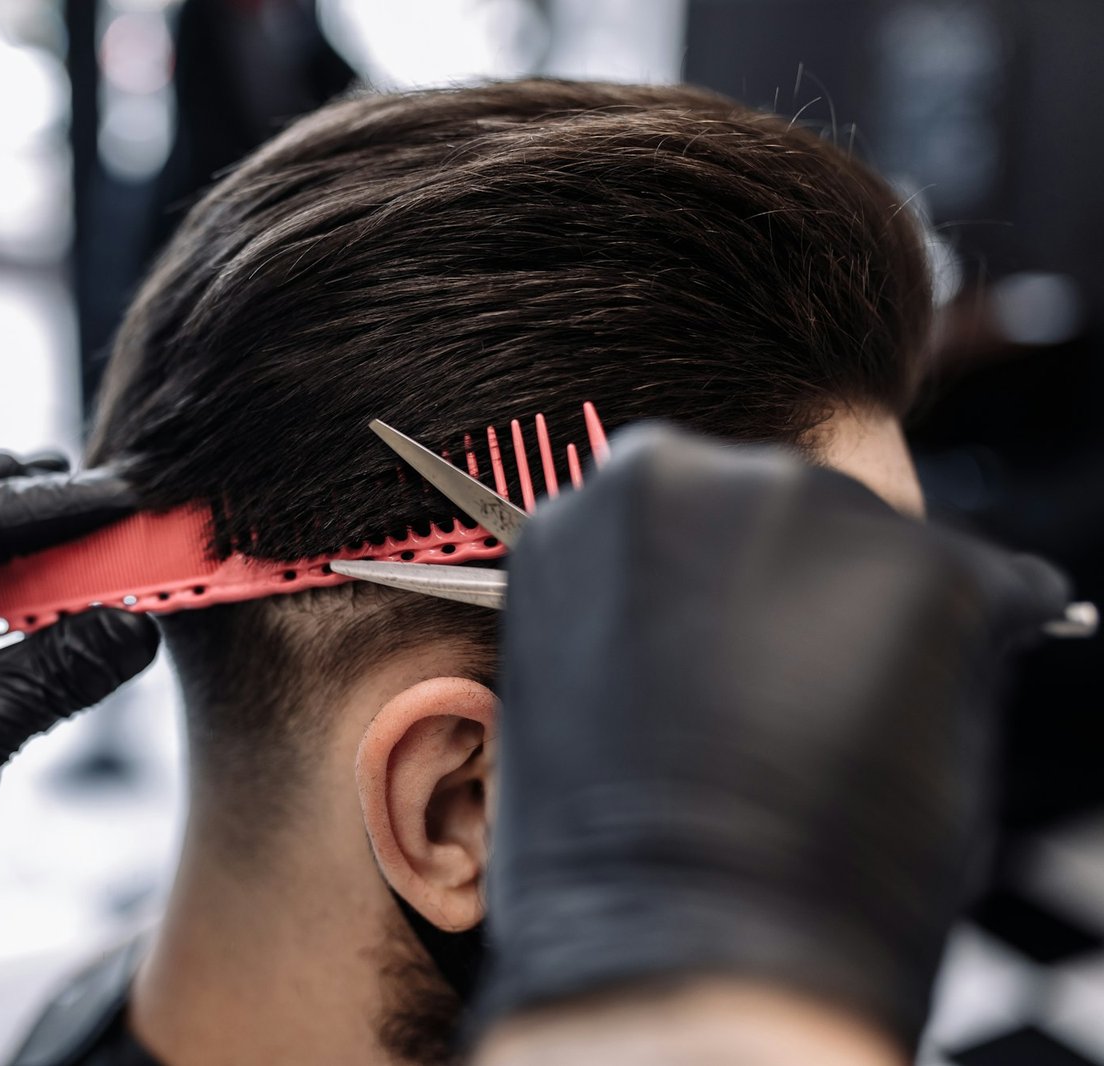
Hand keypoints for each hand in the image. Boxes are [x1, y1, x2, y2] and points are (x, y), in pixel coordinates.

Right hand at [479, 425, 1069, 1051]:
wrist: (681, 942)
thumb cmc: (613, 856)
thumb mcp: (585, 694)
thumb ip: (646, 619)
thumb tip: (737, 617)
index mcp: (583, 516)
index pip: (681, 514)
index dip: (716, 592)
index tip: (738, 644)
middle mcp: (690, 477)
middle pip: (784, 511)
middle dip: (797, 595)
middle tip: (792, 704)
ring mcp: (811, 511)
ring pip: (882, 548)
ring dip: (877, 624)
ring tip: (844, 738)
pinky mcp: (927, 565)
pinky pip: (999, 594)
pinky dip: (978, 657)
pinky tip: (925, 728)